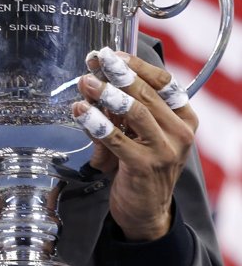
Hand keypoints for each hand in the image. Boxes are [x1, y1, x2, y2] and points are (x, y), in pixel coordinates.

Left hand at [72, 48, 197, 241]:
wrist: (146, 211)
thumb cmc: (140, 163)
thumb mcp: (138, 132)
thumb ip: (122, 106)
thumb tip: (94, 76)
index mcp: (184, 118)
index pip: (163, 82)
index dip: (136, 65)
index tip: (113, 54)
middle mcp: (180, 133)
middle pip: (147, 94)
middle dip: (117, 74)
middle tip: (96, 60)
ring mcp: (164, 151)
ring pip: (134, 112)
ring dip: (106, 94)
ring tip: (85, 82)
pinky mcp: (144, 166)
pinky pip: (116, 138)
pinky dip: (96, 122)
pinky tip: (80, 111)